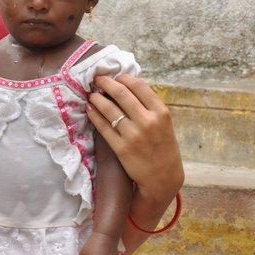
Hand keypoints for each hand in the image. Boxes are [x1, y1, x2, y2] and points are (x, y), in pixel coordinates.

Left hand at [87, 74, 182, 203]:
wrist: (162, 178)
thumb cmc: (163, 148)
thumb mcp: (164, 124)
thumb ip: (149, 106)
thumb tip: (129, 86)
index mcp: (161, 112)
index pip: (139, 86)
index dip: (123, 78)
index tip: (115, 76)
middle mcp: (148, 121)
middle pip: (121, 93)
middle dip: (106, 83)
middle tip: (97, 79)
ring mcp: (133, 135)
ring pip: (109, 109)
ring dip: (97, 98)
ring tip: (91, 95)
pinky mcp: (120, 148)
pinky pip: (103, 126)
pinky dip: (94, 115)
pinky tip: (90, 109)